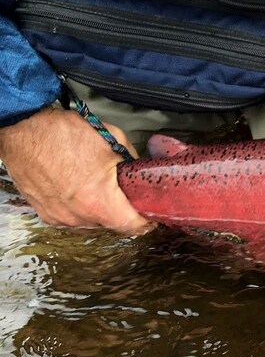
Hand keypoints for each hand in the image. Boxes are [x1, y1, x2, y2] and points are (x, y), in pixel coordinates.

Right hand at [0, 107, 152, 233]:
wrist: (22, 129)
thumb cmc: (62, 133)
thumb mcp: (113, 139)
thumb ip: (132, 161)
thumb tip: (140, 173)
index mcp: (98, 200)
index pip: (133, 227)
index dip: (145, 221)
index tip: (149, 215)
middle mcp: (78, 215)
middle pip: (112, 225)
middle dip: (122, 211)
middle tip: (124, 195)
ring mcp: (60, 217)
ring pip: (92, 223)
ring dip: (99, 210)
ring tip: (98, 188)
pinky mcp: (46, 214)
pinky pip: (72, 219)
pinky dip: (80, 209)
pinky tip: (80, 190)